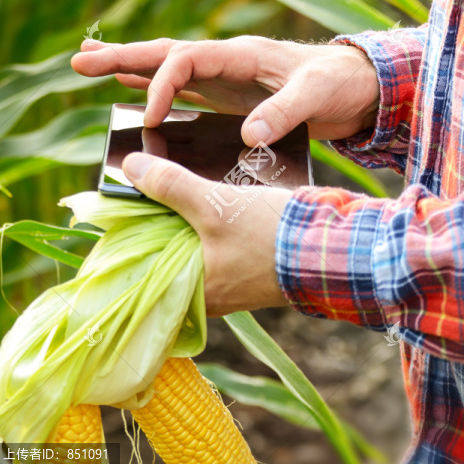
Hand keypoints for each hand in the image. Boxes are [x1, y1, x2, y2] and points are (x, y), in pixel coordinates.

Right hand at [71, 36, 378, 145]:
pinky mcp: (231, 99)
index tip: (149, 117)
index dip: (161, 83)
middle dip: (122, 58)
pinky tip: (136, 97)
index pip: (185, 58)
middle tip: (77, 61)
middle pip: (164, 54)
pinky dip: (158, 92)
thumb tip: (247, 137)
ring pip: (168, 71)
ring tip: (90, 68)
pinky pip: (186, 93)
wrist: (361, 87)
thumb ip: (283, 113)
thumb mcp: (316, 96)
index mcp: (241, 54)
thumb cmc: (341, 84)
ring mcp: (226, 80)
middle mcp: (227, 62)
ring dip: (130, 70)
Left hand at [121, 151, 291, 315]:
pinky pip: (221, 250)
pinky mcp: (254, 273)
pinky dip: (214, 230)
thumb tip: (130, 166)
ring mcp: (235, 287)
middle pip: (171, 256)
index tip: (128, 206)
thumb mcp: (216, 204)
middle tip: (150, 192)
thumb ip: (172, 185)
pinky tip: (214, 204)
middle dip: (163, 225)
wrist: (335, 248)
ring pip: (198, 250)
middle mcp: (211, 297)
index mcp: (193, 291)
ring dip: (190, 224)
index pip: (148, 266)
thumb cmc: (271, 234)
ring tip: (180, 191)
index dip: (135, 234)